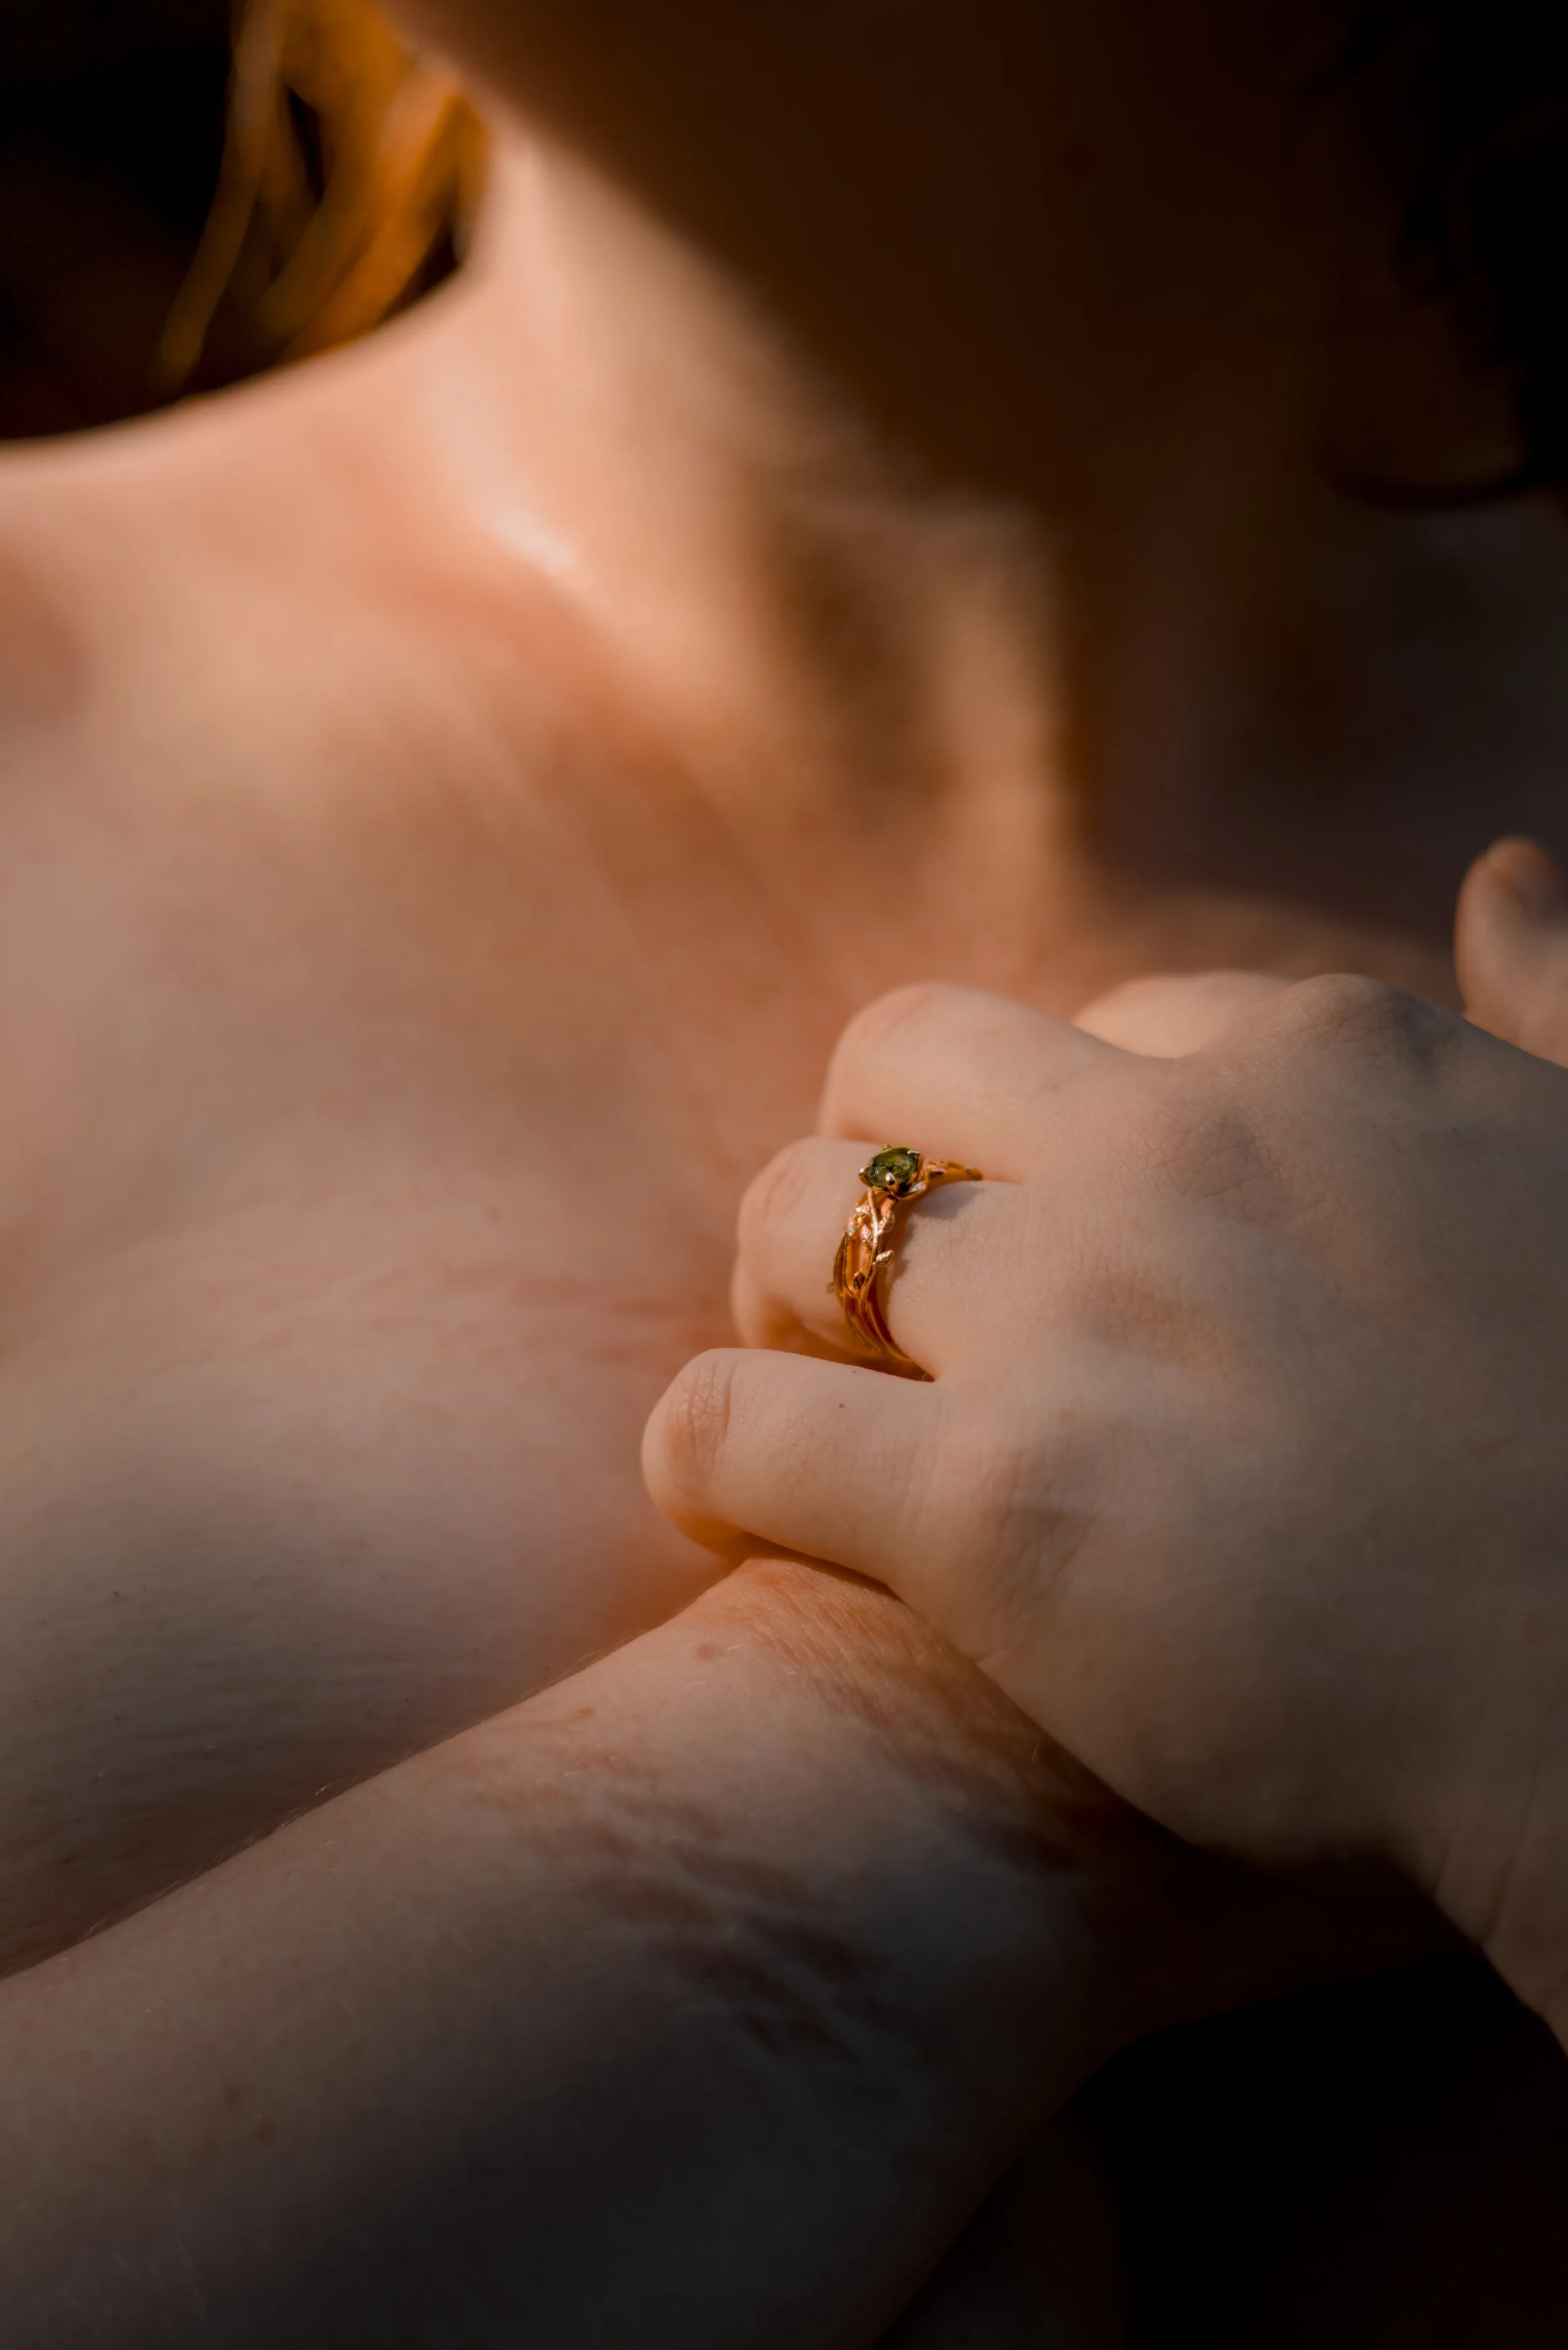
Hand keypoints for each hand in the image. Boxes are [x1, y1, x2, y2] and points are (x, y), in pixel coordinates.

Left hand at [645, 842, 1567, 2025]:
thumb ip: (1546, 1013)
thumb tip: (1503, 876)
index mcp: (1320, 1057)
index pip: (1098, 1024)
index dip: (1057, 1135)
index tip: (1068, 1234)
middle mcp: (1176, 1152)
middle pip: (897, 1063)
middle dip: (877, 1161)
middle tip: (902, 1296)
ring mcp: (1075, 1324)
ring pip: (792, 1215)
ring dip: (782, 1294)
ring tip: (821, 1389)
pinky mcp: (993, 1514)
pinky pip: (733, 1423)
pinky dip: (703, 1449)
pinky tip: (734, 1495)